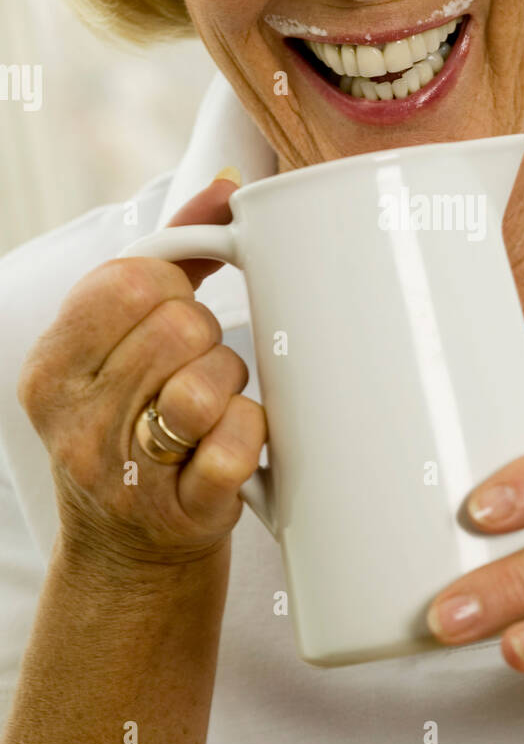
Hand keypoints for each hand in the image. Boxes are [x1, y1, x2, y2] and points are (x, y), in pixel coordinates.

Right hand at [17, 176, 266, 574]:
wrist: (130, 557)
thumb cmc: (134, 428)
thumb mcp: (120, 347)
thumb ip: (170, 259)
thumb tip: (228, 186)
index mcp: (53, 368)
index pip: (131, 279)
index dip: (175, 287)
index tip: (176, 313)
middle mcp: (76, 422)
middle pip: (180, 327)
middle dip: (208, 339)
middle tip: (199, 368)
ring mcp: (125, 474)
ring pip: (208, 384)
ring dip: (232, 386)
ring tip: (215, 406)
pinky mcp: (181, 514)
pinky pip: (236, 444)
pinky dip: (251, 435)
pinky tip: (234, 443)